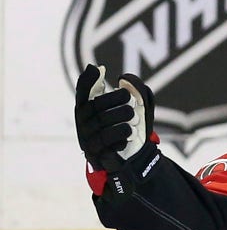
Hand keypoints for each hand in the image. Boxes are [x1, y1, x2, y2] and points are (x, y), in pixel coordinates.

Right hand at [75, 64, 159, 199]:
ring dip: (122, 121)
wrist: (136, 160)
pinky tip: (128, 138)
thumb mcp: (140, 108)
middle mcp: (84, 124)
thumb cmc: (133, 127)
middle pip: (96, 106)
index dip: (88, 81)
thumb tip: (125, 78)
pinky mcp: (96, 155)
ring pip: (102, 124)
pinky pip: (107, 142)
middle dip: (116, 101)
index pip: (83, 93)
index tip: (98, 69)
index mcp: (90, 110)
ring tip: (133, 124)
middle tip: (131, 104)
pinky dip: (121, 137)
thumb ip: (136, 90)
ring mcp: (88, 140)